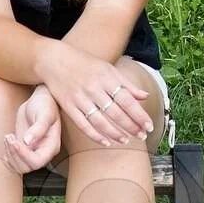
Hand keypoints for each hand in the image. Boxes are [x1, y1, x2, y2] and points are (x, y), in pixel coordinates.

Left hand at [2, 85, 60, 174]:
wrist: (40, 100)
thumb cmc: (45, 104)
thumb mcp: (44, 113)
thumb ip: (38, 128)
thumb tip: (28, 142)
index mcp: (52, 146)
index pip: (37, 161)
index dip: (24, 155)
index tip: (14, 140)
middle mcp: (43, 152)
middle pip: (27, 167)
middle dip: (14, 154)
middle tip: (9, 136)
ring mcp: (33, 152)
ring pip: (20, 168)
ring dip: (10, 156)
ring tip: (8, 137)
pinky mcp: (24, 150)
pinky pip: (14, 163)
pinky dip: (7, 157)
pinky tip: (7, 143)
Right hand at [39, 43, 153, 145]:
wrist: (54, 60)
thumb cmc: (84, 64)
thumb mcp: (107, 69)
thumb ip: (126, 84)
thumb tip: (144, 96)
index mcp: (106, 78)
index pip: (127, 101)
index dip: (139, 115)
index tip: (148, 126)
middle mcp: (94, 89)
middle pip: (116, 113)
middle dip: (131, 127)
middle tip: (142, 136)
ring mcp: (80, 99)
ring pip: (100, 121)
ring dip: (115, 133)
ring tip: (126, 140)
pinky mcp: (68, 107)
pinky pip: (84, 125)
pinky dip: (95, 135)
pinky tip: (106, 142)